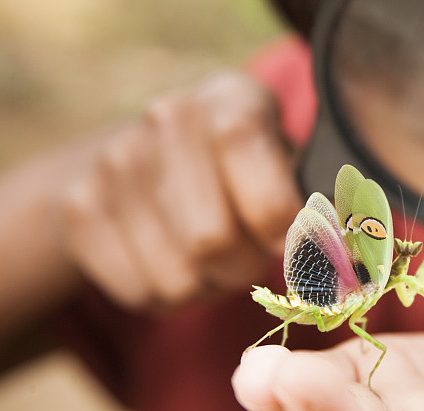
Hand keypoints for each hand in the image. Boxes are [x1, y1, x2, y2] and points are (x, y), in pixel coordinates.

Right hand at [56, 70, 301, 309]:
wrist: (142, 159)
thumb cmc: (241, 172)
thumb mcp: (287, 166)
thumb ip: (321, 206)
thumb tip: (344, 260)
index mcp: (232, 101)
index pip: (259, 183)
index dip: (278, 229)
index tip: (289, 244)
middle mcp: (168, 119)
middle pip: (213, 243)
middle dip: (242, 269)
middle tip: (247, 256)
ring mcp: (115, 162)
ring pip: (177, 280)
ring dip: (205, 286)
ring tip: (209, 256)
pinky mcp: (79, 207)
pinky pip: (139, 293)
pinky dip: (165, 296)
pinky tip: (169, 259)